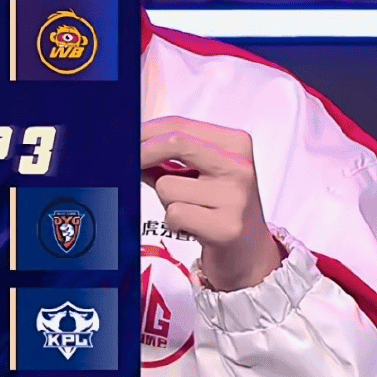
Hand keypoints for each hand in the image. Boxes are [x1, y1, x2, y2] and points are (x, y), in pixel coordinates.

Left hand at [141, 115, 284, 291]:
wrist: (250, 251)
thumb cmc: (219, 208)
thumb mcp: (201, 174)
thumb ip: (170, 160)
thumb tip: (131, 148)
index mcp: (236, 144)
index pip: (180, 125)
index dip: (146, 132)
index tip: (125, 141)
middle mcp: (239, 166)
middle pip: (177, 143)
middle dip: (143, 153)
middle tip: (126, 164)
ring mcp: (235, 196)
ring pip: (167, 186)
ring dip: (166, 202)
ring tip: (188, 211)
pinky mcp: (226, 226)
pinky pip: (175, 214)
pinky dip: (174, 223)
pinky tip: (191, 228)